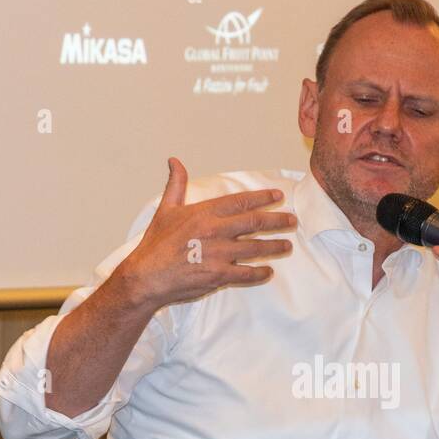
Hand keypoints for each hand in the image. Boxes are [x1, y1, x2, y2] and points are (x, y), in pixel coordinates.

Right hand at [119, 157, 296, 310]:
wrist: (146, 276)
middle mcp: (215, 230)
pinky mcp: (218, 275)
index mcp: (204, 212)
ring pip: (255, 248)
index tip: (277, 196)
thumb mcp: (165, 209)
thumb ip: (176, 185)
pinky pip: (246, 273)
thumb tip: (174, 161)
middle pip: (254, 223)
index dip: (261, 197)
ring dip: (274, 247)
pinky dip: (259, 273)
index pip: (240, 201)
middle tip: (292, 221)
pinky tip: (268, 271)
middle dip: (277, 221)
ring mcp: (218, 253)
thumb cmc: (155, 244)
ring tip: (287, 246)